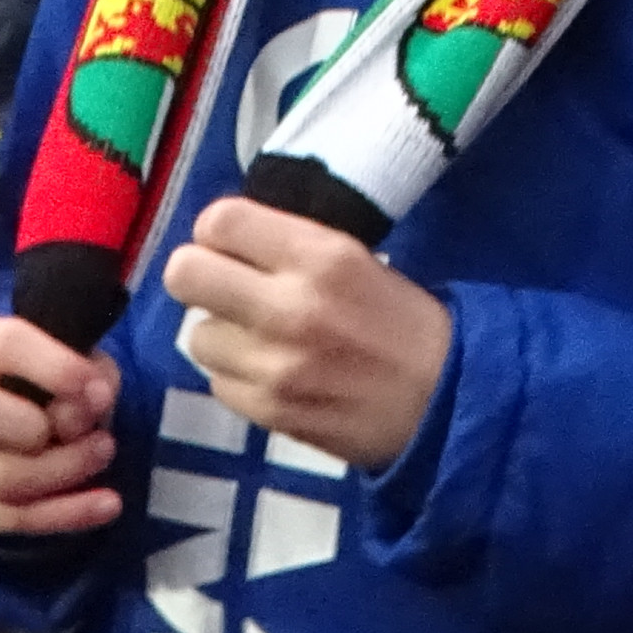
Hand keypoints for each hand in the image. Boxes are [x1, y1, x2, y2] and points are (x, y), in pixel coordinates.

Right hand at [0, 316, 122, 536]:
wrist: (14, 422)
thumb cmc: (46, 382)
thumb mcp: (77, 364)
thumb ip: (88, 378)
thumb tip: (79, 416)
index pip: (2, 345)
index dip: (56, 368)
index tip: (98, 391)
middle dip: (35, 426)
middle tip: (85, 430)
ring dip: (64, 471)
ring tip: (103, 454)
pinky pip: (11, 518)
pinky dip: (67, 513)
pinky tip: (106, 504)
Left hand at [159, 196, 451, 471]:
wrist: (448, 404)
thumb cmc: (403, 324)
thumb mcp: (355, 261)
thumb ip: (288, 248)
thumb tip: (225, 241)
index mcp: (318, 257)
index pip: (219, 220)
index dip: (217, 232)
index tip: (232, 246)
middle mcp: (288, 307)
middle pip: (184, 273)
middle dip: (199, 278)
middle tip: (226, 289)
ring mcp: (274, 365)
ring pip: (197, 336)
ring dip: (223, 335)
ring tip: (263, 340)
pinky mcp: (268, 412)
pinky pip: (218, 383)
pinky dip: (239, 378)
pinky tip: (277, 376)